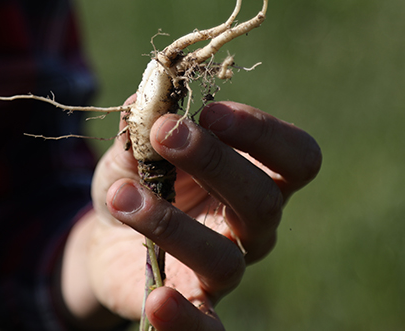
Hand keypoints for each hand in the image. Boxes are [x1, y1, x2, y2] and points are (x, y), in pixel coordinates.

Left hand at [59, 100, 321, 329]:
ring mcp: (227, 269)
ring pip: (225, 258)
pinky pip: (208, 328)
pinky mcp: (195, 306)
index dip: (262, 132)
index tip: (210, 110)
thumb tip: (147, 96)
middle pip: (263, 200)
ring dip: (170, 222)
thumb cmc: (138, 177)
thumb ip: (142, 124)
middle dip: (215, 160)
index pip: (297, 157)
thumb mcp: (135, 146)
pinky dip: (185, 321)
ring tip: (122, 195)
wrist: (107, 233)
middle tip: (163, 133)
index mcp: (257, 174)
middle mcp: (253, 225)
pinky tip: (157, 299)